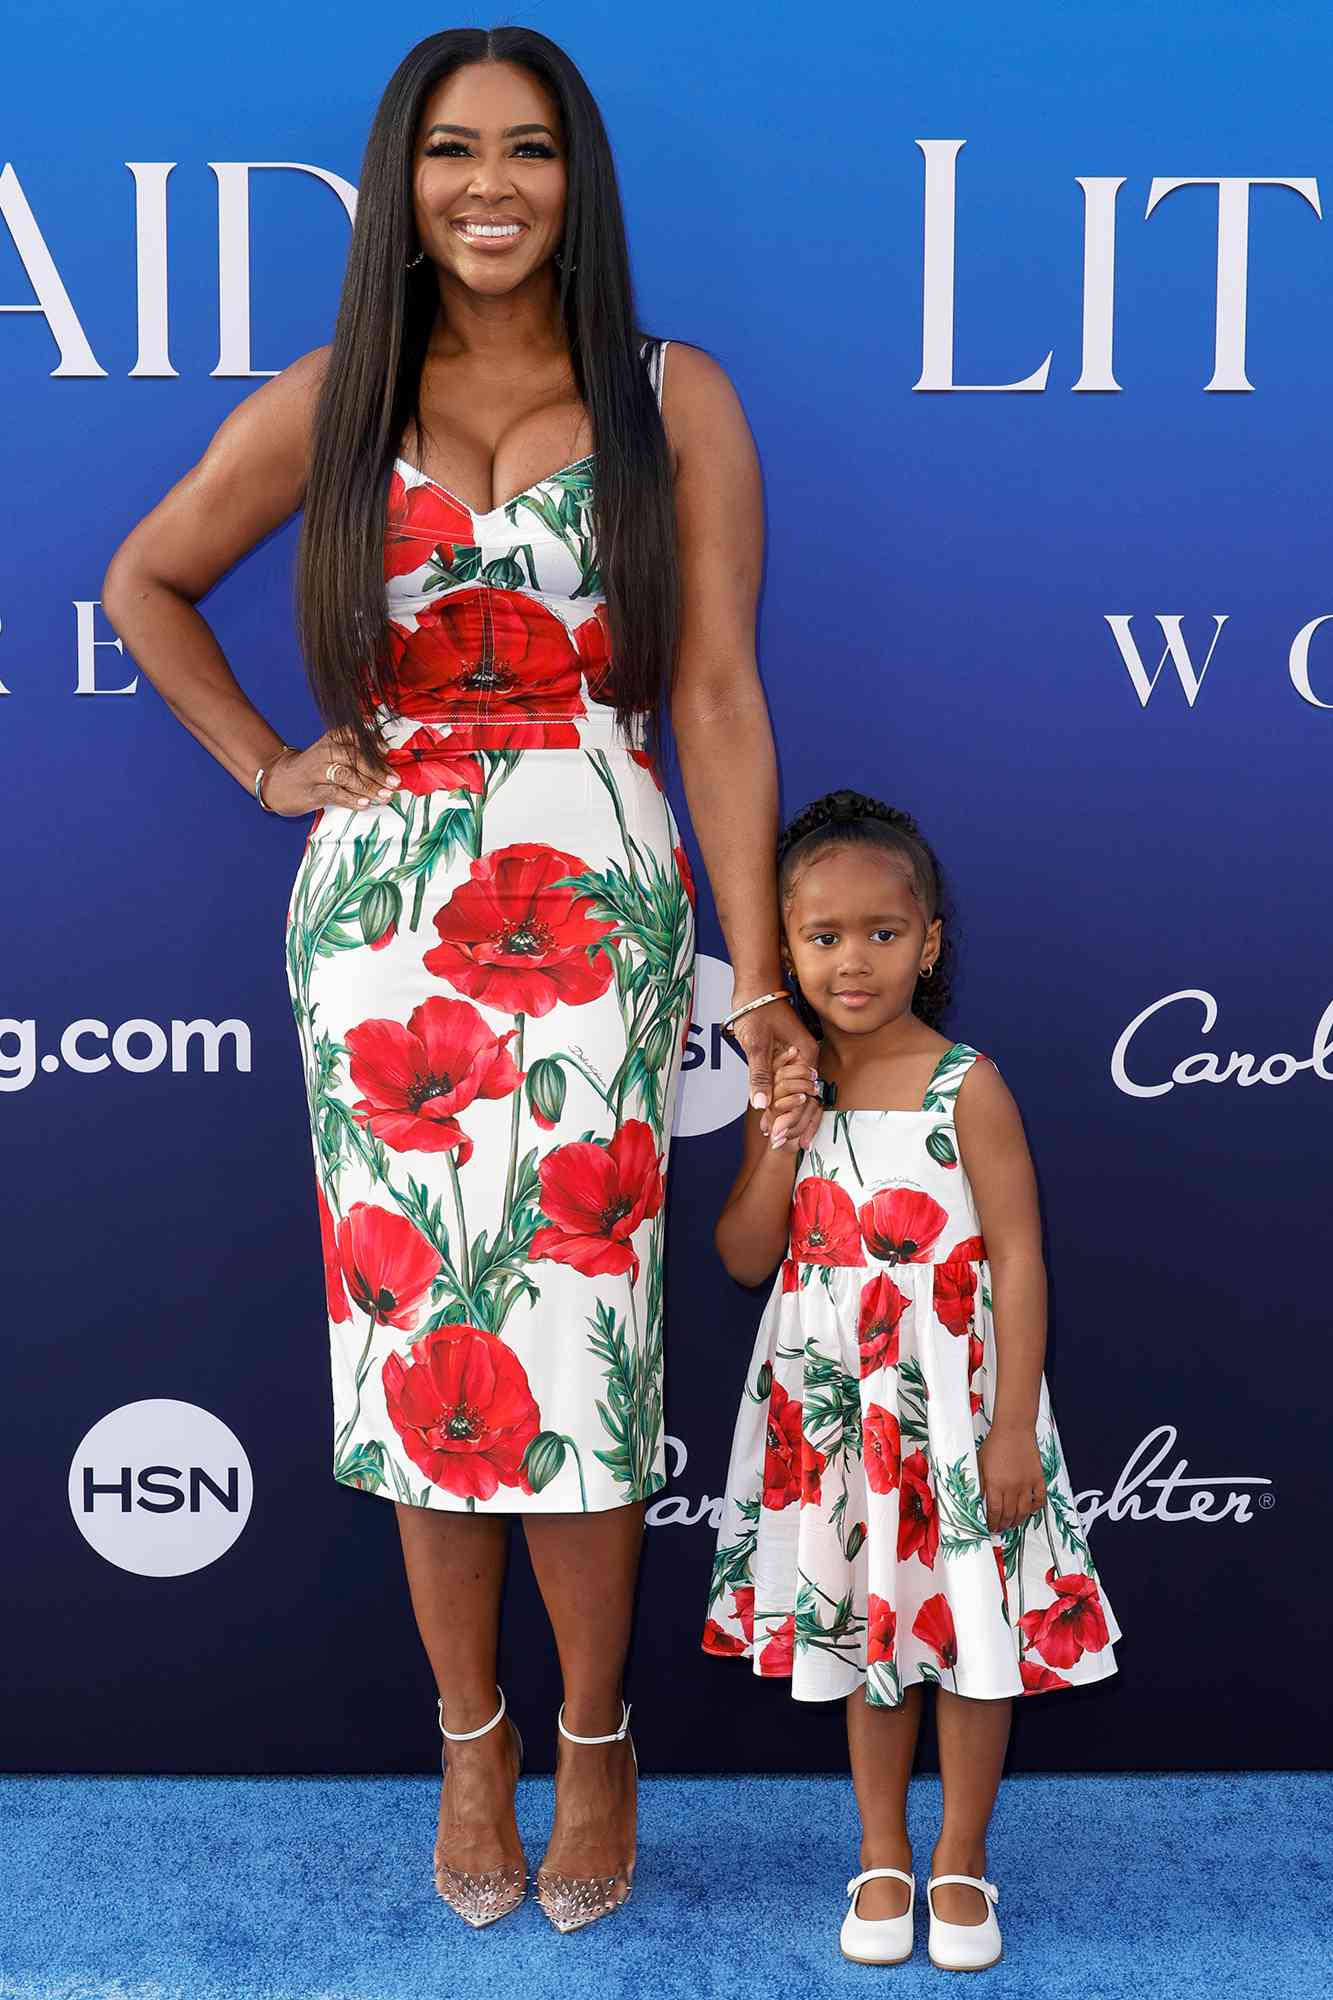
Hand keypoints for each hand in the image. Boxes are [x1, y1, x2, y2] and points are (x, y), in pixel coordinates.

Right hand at [261, 731, 399, 817]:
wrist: (279, 782)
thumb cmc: (315, 769)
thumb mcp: (333, 754)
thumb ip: (358, 756)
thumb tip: (388, 768)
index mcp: (333, 739)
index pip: (356, 738)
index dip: (374, 745)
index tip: (388, 753)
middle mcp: (325, 752)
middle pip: (355, 758)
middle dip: (377, 771)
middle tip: (394, 782)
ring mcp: (318, 772)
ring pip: (347, 776)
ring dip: (369, 787)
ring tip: (385, 795)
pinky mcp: (312, 791)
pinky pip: (335, 794)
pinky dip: (352, 799)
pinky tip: (365, 803)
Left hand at [728, 996, 820, 1149]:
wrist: (753, 986)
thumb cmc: (757, 1009)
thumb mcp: (756, 1043)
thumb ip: (759, 1075)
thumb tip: (762, 1104)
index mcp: (806, 1055)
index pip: (806, 1095)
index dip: (793, 1117)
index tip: (778, 1134)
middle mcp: (805, 1060)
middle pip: (806, 1100)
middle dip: (794, 1123)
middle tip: (779, 1144)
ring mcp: (796, 1061)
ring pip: (797, 1096)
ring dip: (788, 1117)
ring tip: (777, 1139)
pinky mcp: (784, 1060)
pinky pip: (787, 1088)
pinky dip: (781, 1105)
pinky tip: (773, 1121)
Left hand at [977, 1423, 1045, 1534]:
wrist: (1014, 1429)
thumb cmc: (996, 1443)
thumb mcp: (980, 1464)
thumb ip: (981, 1484)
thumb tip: (979, 1500)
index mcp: (995, 1484)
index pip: (993, 1512)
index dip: (991, 1523)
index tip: (990, 1527)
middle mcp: (1012, 1487)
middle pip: (1008, 1515)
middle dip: (1003, 1525)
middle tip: (1000, 1528)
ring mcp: (1027, 1484)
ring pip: (1024, 1512)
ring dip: (1018, 1521)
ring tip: (1013, 1524)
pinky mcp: (1038, 1479)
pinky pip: (1039, 1500)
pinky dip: (1035, 1508)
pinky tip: (1030, 1511)